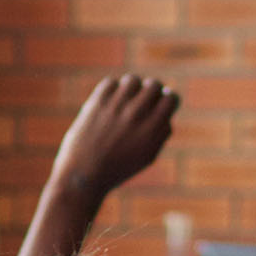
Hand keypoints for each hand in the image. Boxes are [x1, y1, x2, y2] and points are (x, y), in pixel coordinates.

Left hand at [49, 74, 180, 201]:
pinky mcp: (96, 103)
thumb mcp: (147, 156)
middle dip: (152, 91)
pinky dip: (113, 90)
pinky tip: (110, 103)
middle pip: (154, 85)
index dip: (168, 100)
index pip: (171, 98)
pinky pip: (111, 83)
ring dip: (132, 89)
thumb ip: (161, 134)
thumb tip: (166, 114)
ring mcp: (115, 106)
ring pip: (133, 80)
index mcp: (152, 129)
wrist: (84, 175)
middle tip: (144, 102)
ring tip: (126, 101)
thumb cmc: (118, 168)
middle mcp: (136, 114)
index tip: (160, 106)